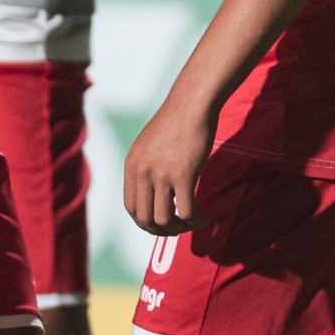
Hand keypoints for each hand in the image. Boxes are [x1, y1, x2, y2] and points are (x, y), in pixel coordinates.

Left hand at [123, 96, 214, 235]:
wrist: (192, 104)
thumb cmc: (175, 122)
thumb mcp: (149, 145)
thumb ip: (146, 168)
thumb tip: (153, 194)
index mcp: (132, 165)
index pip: (131, 207)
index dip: (144, 222)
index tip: (160, 224)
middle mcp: (142, 172)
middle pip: (145, 219)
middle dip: (161, 230)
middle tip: (178, 228)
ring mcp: (161, 175)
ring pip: (164, 220)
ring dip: (179, 228)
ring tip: (192, 222)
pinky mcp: (183, 175)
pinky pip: (186, 212)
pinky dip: (196, 221)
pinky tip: (204, 218)